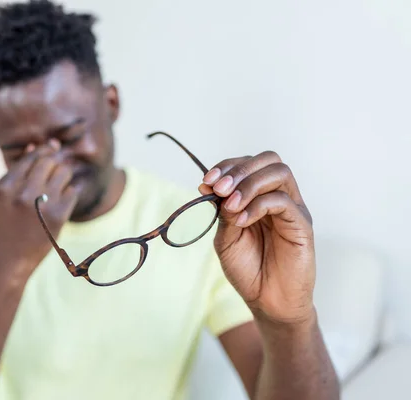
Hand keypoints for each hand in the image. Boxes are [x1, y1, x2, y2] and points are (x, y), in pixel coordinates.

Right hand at [0, 140, 78, 282]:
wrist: (7, 262)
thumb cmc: (4, 227)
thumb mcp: (2, 198)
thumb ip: (17, 173)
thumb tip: (35, 146)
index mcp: (5, 187)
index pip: (31, 157)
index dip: (45, 150)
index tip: (53, 148)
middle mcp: (22, 193)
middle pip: (50, 161)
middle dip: (55, 165)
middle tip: (54, 176)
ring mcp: (41, 205)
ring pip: (64, 173)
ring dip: (64, 178)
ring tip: (56, 191)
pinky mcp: (57, 217)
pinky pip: (72, 192)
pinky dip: (69, 195)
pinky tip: (60, 205)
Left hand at [199, 151, 315, 324]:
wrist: (267, 302)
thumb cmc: (248, 270)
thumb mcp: (226, 239)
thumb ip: (222, 212)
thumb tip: (211, 187)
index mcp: (260, 196)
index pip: (248, 164)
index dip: (226, 167)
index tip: (205, 182)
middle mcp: (279, 197)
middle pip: (268, 159)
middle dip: (239, 169)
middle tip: (218, 188)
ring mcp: (292, 209)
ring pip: (279, 173)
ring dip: (248, 183)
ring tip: (229, 204)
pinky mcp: (302, 225)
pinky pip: (283, 201)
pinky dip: (257, 205)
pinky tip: (240, 220)